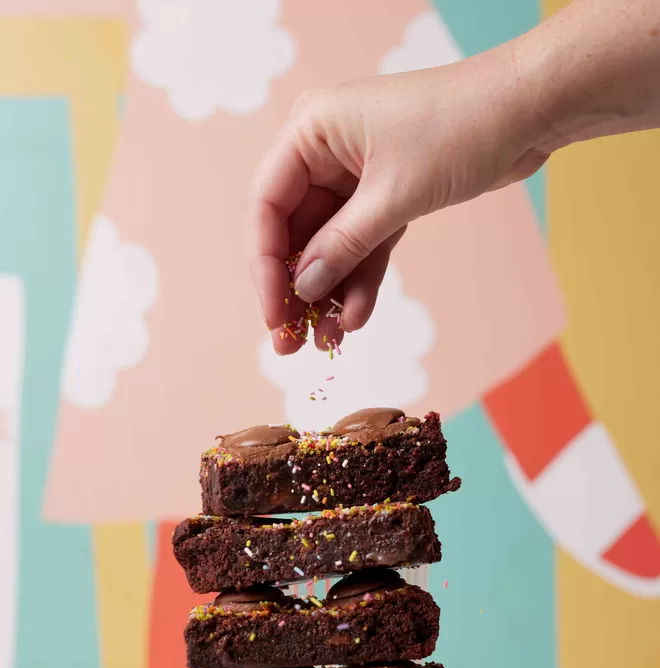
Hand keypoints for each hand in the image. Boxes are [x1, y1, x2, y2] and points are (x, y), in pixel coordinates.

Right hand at [247, 43, 547, 353]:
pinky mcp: (385, 195)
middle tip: (291, 342)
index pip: (267, 206)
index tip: (274, 315)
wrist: (529, 111)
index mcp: (312, 132)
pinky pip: (362, 245)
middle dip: (295, 289)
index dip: (265, 266)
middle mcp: (325, 152)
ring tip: (329, 342)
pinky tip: (356, 316)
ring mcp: (354, 176)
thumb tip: (301, 290)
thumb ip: (342, 245)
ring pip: (328, 246)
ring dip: (328, 293)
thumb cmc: (462, 129)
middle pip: (293, 233)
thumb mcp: (394, 196)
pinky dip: (360, 279)